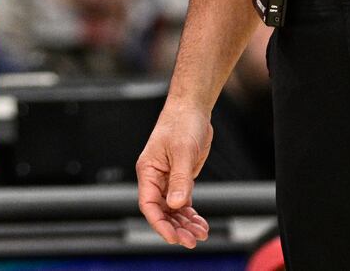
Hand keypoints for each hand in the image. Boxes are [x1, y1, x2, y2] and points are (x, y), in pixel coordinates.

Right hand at [136, 100, 213, 248]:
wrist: (193, 109)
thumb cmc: (182, 122)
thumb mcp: (182, 151)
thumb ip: (179, 179)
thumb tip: (176, 204)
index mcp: (148, 171)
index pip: (149, 205)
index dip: (159, 224)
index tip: (173, 237)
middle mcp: (155, 178)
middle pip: (161, 212)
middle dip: (175, 228)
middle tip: (191, 240)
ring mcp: (168, 180)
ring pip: (173, 211)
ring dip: (185, 224)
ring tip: (201, 234)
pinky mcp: (180, 179)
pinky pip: (182, 203)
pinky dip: (191, 215)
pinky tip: (201, 224)